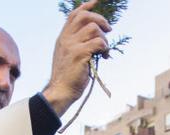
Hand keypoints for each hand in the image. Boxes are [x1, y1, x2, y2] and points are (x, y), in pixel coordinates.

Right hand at [43, 0, 110, 115]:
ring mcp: (72, 45)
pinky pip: (98, 42)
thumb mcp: (69, 56)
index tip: (97, 1)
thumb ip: (76, 44)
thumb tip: (95, 36)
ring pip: (93, 28)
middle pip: (85, 17)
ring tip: (104, 51)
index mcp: (63, 37)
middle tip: (109, 30)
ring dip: (104, 38)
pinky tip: (104, 56)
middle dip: (100, 20)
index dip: (86, 6)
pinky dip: (105, 48)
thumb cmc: (68, 76)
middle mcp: (66, 38)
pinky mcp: (80, 54)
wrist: (61, 90)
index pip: (74, 15)